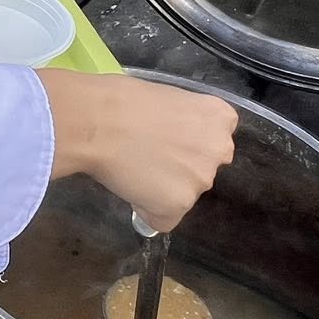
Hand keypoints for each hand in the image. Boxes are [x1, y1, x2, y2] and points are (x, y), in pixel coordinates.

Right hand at [39, 70, 237, 233]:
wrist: (99, 121)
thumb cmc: (123, 99)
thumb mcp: (168, 99)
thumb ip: (182, 123)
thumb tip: (167, 142)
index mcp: (219, 118)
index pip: (213, 140)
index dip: (186, 142)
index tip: (165, 138)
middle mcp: (219, 150)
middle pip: (201, 169)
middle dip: (179, 168)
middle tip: (146, 155)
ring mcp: (201, 180)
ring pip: (182, 195)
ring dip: (163, 190)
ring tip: (133, 169)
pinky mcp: (178, 205)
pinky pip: (163, 218)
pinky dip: (147, 210)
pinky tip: (130, 188)